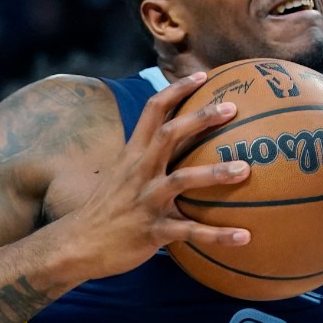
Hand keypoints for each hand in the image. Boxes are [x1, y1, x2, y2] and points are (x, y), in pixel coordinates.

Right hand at [50, 72, 251, 281]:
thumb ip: (147, 156)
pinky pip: (189, 232)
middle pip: (171, 134)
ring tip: (245, 170)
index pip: (153, 110)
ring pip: (182, 180)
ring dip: (215, 173)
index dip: (177, 90)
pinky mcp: (152, 231)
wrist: (78, 245)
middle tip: (233, 108)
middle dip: (201, 118)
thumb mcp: (122, 173)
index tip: (203, 76)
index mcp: (133, 154)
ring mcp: (146, 200)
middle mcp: (140, 171)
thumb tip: (176, 142)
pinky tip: (245, 236)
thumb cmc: (107, 207)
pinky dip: (218, 235)